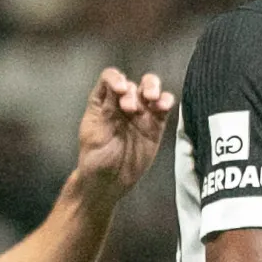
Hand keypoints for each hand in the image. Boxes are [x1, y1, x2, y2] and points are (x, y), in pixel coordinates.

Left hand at [72, 67, 174, 193]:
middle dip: (132, 91)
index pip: (110, 78)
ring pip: (150, 88)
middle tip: (130, 108)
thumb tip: (117, 89)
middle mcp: (121, 103)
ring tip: (152, 99)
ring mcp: (140, 113)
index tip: (119, 90)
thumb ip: (106, 112)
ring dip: (152, 88)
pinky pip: (163, 106)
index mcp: (102, 102)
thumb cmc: (96, 160)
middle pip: (132, 83)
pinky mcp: (155, 124)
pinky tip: (163, 105)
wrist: (109, 183)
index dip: (115, 79)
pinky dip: (166, 101)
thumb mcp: (95, 135)